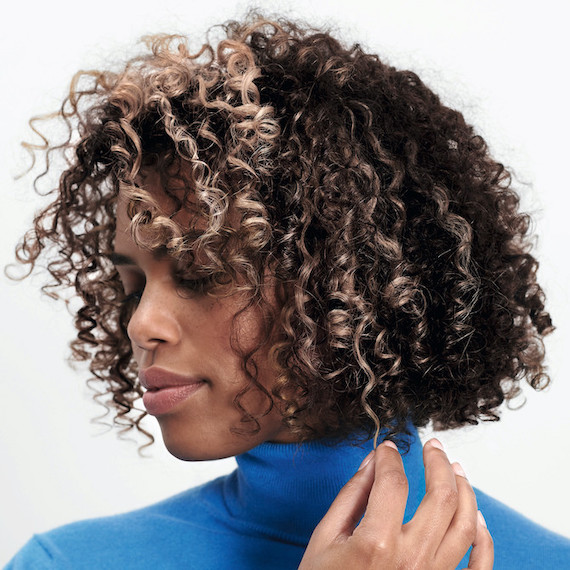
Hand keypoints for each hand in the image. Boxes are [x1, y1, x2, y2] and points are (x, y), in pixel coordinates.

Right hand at [299, 439, 492, 568]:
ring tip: (456, 469)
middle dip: (438, 463)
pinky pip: (479, 565)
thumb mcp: (325, 538)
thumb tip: (371, 462)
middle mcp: (412, 560)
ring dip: (465, 490)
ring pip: (466, 525)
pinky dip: (484, 538)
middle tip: (433, 446)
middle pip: (441, 497)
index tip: (386, 448)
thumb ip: (351, 495)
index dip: (389, 457)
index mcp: (377, 544)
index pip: (393, 482)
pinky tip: (477, 516)